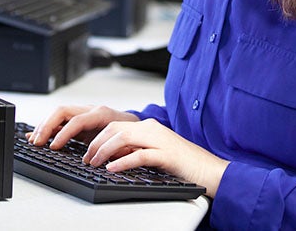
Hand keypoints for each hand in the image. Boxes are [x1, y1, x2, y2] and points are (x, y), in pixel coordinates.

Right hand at [28, 104, 138, 147]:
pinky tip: (35, 135)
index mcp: (101, 114)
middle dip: (47, 126)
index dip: (63, 134)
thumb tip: (102, 159)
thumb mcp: (124, 140)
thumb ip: (114, 148)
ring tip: (34, 140)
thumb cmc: (129, 132)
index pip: (76, 121)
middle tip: (37, 143)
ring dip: (44, 126)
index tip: (53, 147)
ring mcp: (83, 112)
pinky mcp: (78, 118)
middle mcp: (90, 110)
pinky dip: (47, 127)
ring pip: (58, 113)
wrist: (133, 122)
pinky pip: (59, 120)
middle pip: (62, 111)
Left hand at [84, 118, 229, 197]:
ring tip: (95, 164)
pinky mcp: (166, 155)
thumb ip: (136, 149)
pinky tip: (112, 168)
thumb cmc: (183, 164)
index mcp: (149, 127)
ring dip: (105, 151)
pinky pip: (140, 155)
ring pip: (124, 138)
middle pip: (116, 129)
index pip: (116, 126)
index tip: (88, 152)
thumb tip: (112, 156)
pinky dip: (123, 161)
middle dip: (97, 143)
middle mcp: (152, 129)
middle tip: (87, 159)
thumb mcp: (154, 152)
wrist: (209, 169)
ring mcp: (160, 140)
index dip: (98, 138)